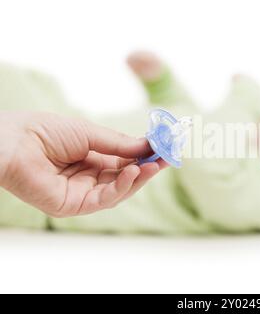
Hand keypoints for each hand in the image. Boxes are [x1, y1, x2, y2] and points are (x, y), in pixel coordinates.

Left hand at [0, 111, 165, 216]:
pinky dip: (121, 187)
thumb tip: (148, 146)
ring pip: (119, 190)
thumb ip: (120, 143)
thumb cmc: (46, 131)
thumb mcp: (90, 133)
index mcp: (91, 158)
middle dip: (147, 168)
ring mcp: (82, 193)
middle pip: (125, 177)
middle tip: (167, 158)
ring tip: (154, 165)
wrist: (14, 142)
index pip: (124, 161)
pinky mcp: (74, 205)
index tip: (165, 148)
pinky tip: (133, 172)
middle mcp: (89, 177)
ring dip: (139, 178)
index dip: (145, 156)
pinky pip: (104, 199)